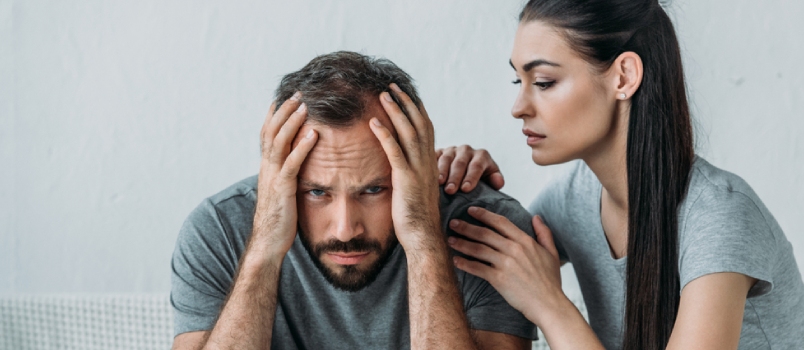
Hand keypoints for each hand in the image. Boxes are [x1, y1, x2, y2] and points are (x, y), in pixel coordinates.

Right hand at [250, 92, 317, 260]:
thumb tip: (295, 166)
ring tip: (304, 105)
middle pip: (272, 131)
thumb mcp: (281, 192)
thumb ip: (286, 176)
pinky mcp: (283, 189)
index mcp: (266, 167)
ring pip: (279, 142)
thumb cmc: (278, 219)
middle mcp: (267, 168)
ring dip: (292, 122)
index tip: (284, 97)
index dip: (274, 115)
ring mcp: (273, 177)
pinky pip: (292, 163)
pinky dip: (302, 147)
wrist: (268, 243)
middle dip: (284, 110)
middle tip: (297, 93)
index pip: (267, 134)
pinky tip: (314, 134)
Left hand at [369, 84, 441, 252]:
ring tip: (383, 94)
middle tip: (391, 86)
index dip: (415, 108)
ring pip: (408, 132)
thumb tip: (400, 166)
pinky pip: (395, 151)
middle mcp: (427, 162)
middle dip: (405, 102)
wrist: (423, 236)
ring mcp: (418, 169)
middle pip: (418, 123)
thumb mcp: (415, 189)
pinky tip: (373, 122)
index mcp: (430, 162)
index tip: (404, 94)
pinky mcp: (405, 179)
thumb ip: (411, 173)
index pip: (425, 127)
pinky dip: (385, 135)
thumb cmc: (416, 217)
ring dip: (395, 111)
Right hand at [436, 145, 503, 194]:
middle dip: (455, 177)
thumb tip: (498, 182)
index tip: (466, 189)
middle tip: (450, 191)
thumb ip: (496, 180)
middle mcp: (466, 150)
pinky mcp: (439, 152)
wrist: (467, 171)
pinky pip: (434, 156)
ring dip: (442, 172)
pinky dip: (431, 164)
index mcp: (482, 156)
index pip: (476, 166)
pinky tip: (428, 174)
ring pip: (446, 159)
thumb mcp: (491, 179)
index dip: (471, 177)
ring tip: (439, 184)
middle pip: (460, 163)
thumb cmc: (480, 179)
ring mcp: (451, 150)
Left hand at [447, 208, 564, 324]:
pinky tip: (455, 261)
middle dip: (466, 227)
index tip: (471, 210)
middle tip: (453, 223)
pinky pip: (477, 268)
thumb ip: (544, 233)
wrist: (548, 304)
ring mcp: (505, 264)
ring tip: (450, 240)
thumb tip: (536, 217)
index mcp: (525, 241)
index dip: (484, 215)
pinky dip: (465, 264)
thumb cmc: (550, 282)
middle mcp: (514, 249)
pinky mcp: (499, 279)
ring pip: (478, 249)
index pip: (500, 222)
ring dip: (462, 243)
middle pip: (485, 233)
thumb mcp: (552, 253)